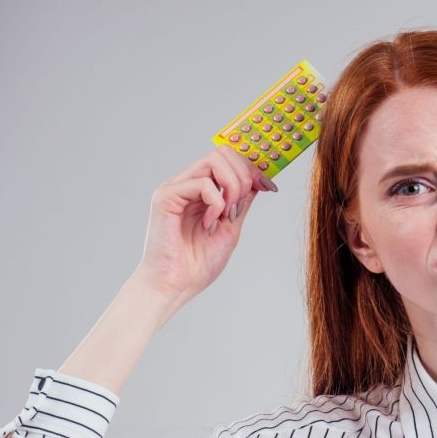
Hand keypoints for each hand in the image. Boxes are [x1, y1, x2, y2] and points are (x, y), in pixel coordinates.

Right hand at [134, 144, 277, 303]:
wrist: (175, 286)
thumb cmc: (198, 263)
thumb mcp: (231, 227)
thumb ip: (241, 202)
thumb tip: (258, 181)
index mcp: (201, 189)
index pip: (229, 159)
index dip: (254, 169)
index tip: (271, 187)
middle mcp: (187, 183)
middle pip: (223, 152)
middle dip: (244, 176)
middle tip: (240, 207)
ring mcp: (175, 187)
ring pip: (214, 160)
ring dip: (232, 187)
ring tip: (227, 215)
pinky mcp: (165, 196)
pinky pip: (202, 183)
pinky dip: (215, 204)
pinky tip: (208, 225)